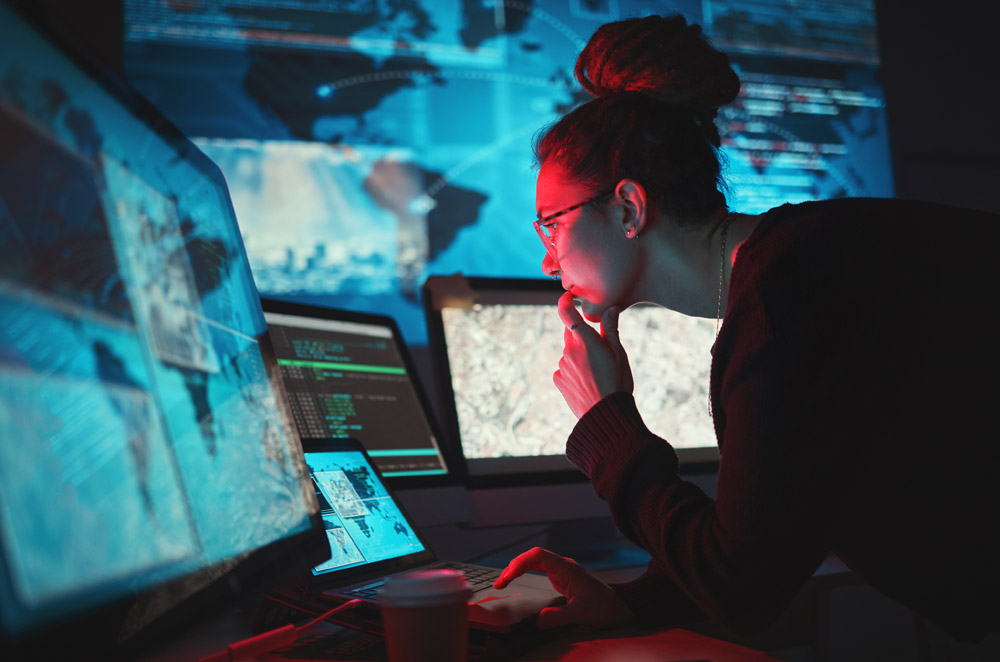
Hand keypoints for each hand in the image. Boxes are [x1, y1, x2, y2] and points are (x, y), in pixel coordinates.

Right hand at [494, 547, 633, 629]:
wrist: (622, 608)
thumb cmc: (608, 608)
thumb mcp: (583, 614)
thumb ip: (559, 617)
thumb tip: (537, 622)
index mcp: (567, 568)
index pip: (538, 556)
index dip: (520, 563)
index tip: (507, 578)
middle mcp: (563, 567)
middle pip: (532, 557)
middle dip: (513, 567)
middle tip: (499, 585)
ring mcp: (562, 573)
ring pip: (534, 563)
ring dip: (518, 570)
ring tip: (503, 583)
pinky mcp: (562, 581)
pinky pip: (539, 571)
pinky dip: (525, 574)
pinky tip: (518, 581)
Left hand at [554, 292, 633, 417]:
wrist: (606, 415)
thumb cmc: (618, 382)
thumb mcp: (619, 353)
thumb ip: (611, 329)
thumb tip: (610, 308)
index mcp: (585, 340)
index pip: (567, 313)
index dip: (565, 302)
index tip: (568, 297)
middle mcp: (569, 350)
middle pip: (571, 334)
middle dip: (582, 336)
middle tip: (599, 350)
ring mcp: (562, 366)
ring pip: (569, 353)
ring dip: (579, 356)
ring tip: (597, 373)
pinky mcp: (558, 380)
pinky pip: (565, 369)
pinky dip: (574, 371)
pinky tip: (588, 383)